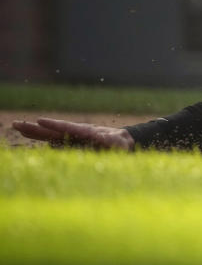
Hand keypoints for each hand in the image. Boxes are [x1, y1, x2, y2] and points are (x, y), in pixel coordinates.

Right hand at [12, 118, 134, 150]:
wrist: (122, 142)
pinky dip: (41, 136)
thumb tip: (103, 138)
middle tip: (16, 123)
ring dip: (34, 130)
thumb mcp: (120, 143)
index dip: (54, 125)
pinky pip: (53, 140)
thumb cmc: (122, 143)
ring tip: (18, 127)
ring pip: (50, 134)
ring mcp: (72, 137)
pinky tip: (27, 133)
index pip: (68, 128)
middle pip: (53, 130)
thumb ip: (112, 142)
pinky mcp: (70, 142)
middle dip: (36, 127)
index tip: (40, 120)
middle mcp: (77, 133)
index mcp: (87, 132)